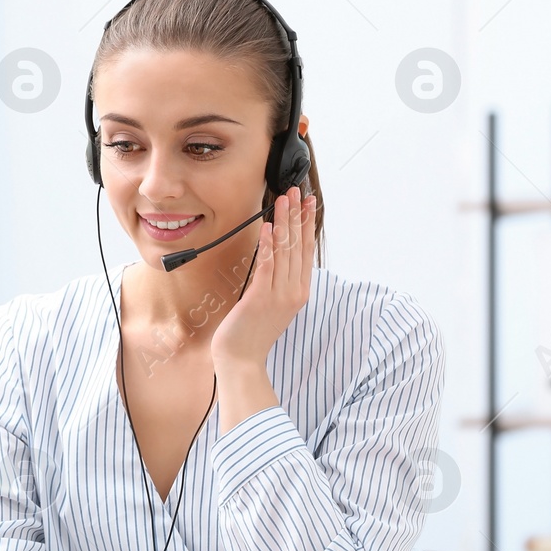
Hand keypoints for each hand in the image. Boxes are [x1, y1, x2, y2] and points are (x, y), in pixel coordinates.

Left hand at [211, 187, 316, 370]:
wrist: (242, 359)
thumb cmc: (251, 332)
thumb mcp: (272, 304)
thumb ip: (277, 282)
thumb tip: (274, 256)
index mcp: (299, 292)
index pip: (306, 251)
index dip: (307, 225)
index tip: (308, 204)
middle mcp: (293, 291)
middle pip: (298, 246)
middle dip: (299, 216)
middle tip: (299, 191)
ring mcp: (279, 295)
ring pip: (284, 251)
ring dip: (284, 223)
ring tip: (283, 200)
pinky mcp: (261, 297)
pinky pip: (266, 265)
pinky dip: (268, 245)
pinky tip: (268, 227)